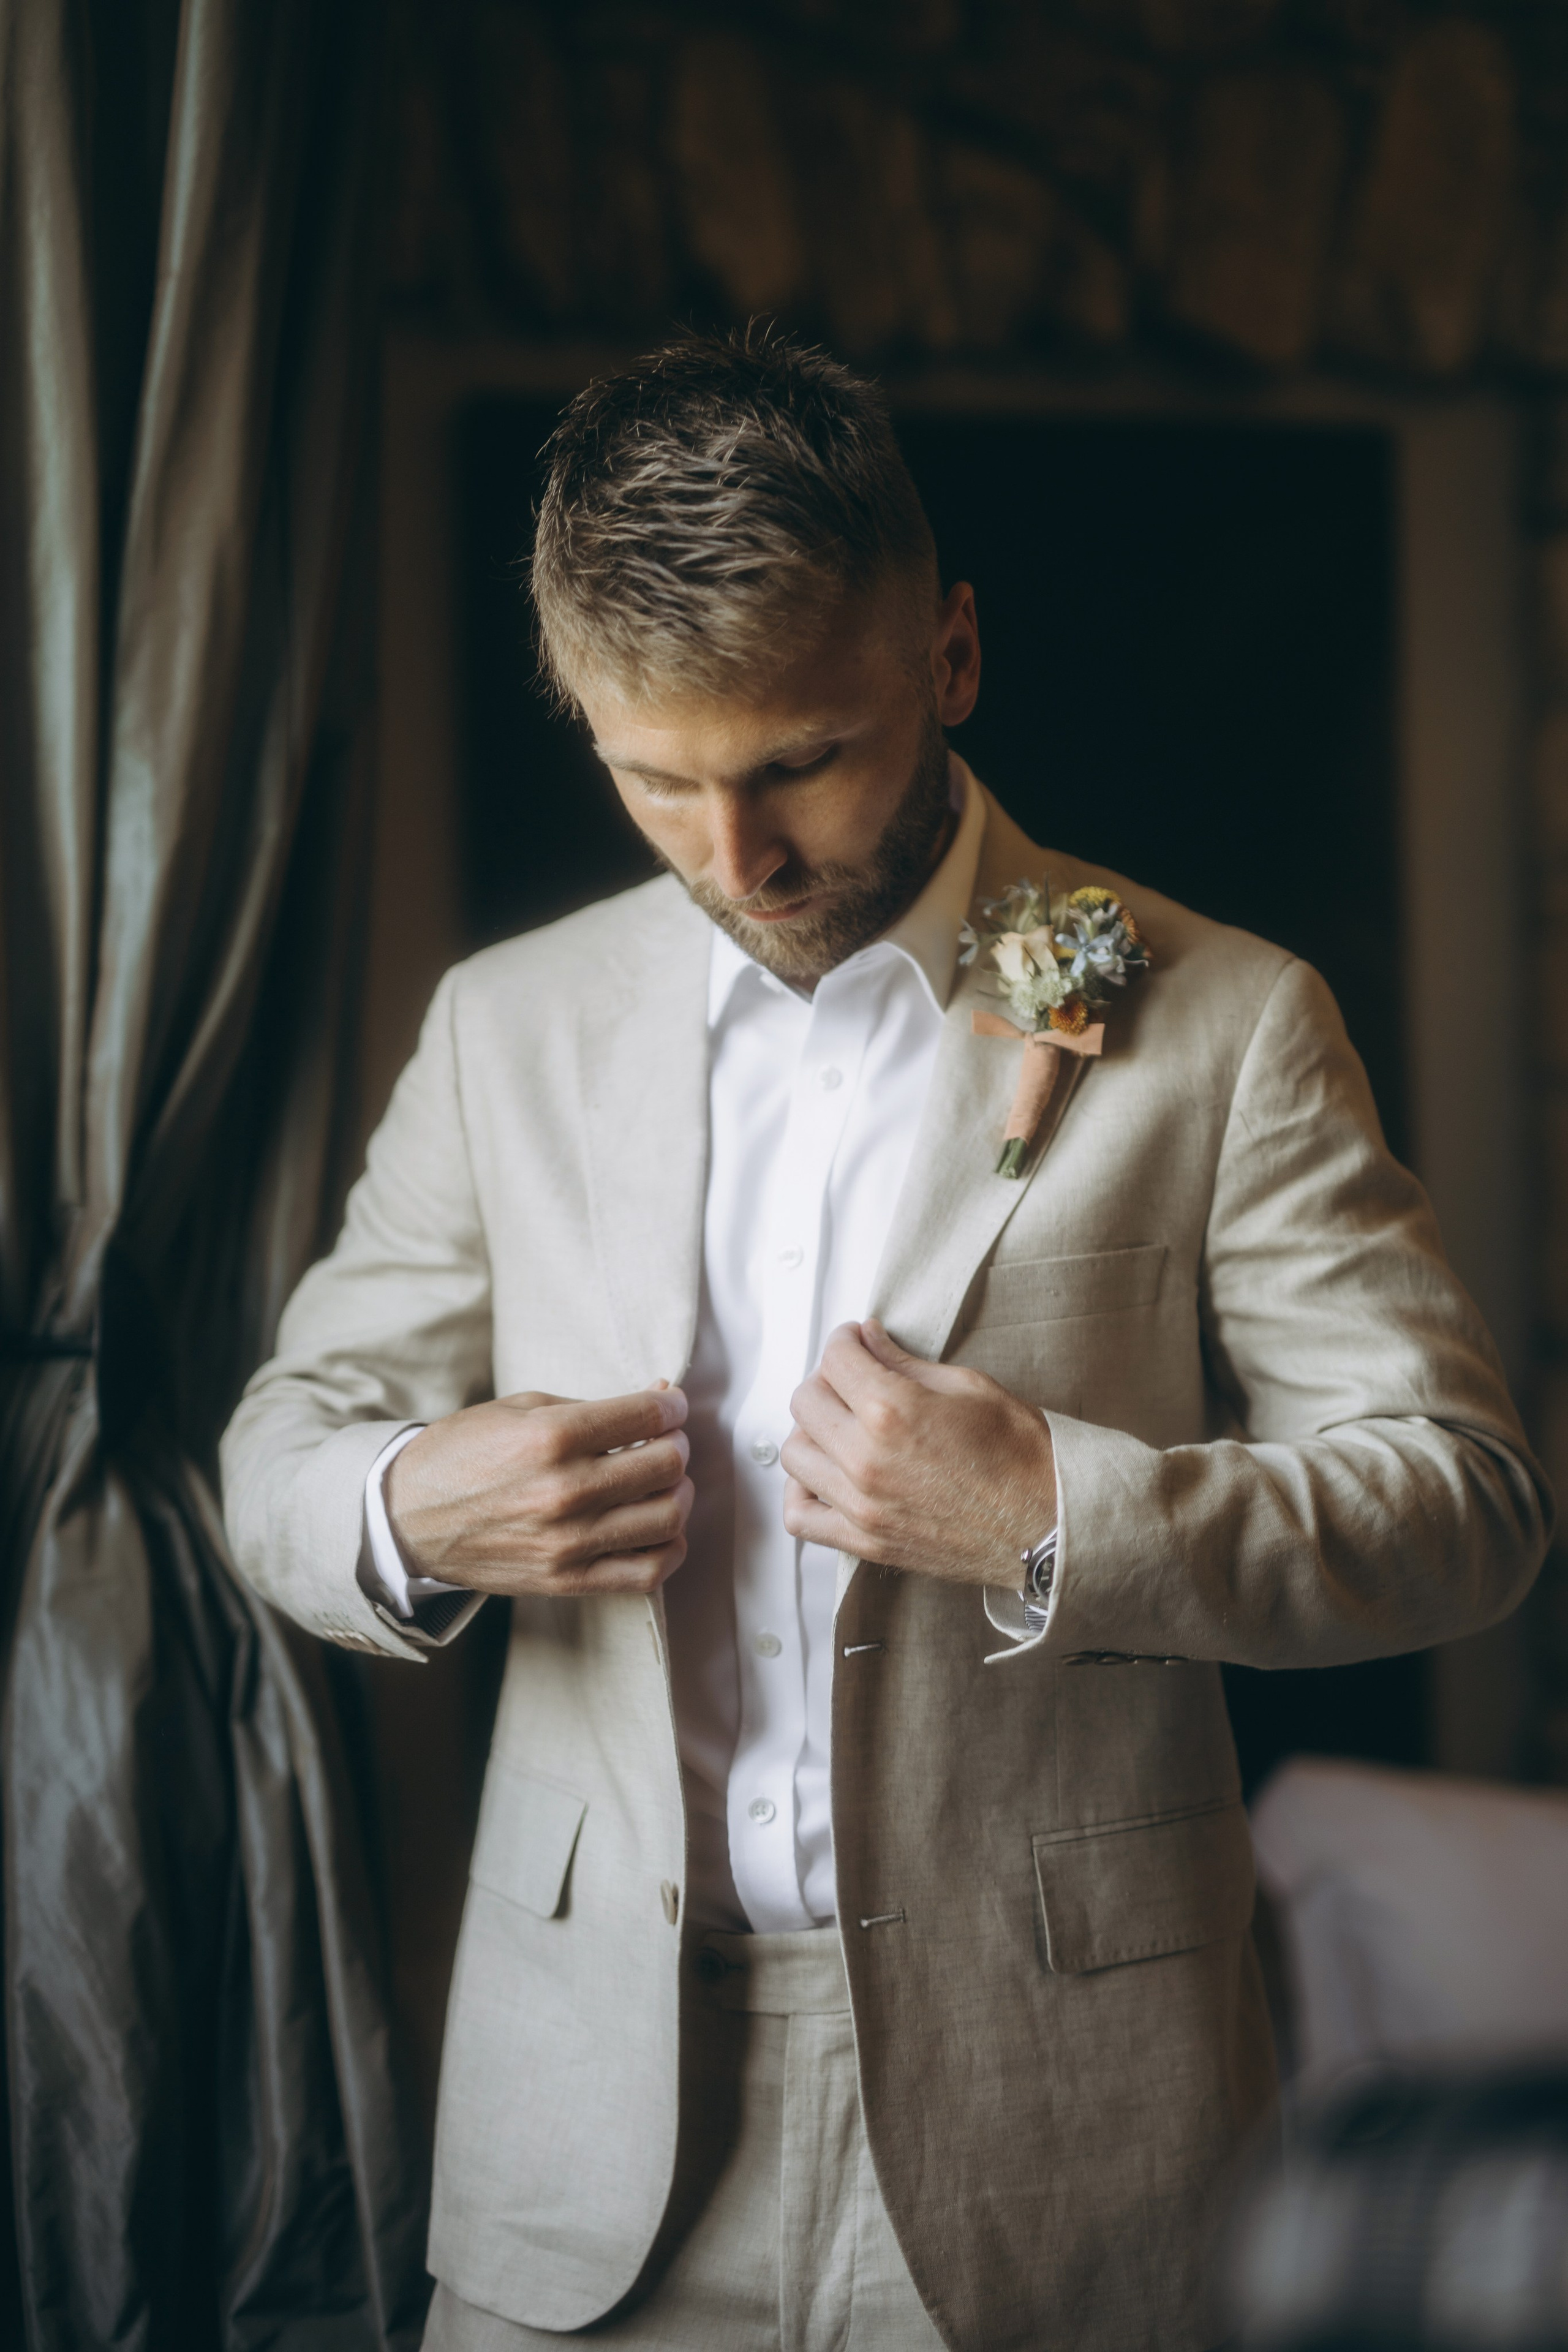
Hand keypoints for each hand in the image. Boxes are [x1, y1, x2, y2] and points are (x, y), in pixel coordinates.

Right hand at [385, 1383, 692, 1597]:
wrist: (407, 1519)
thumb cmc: (463, 1454)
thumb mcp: (521, 1408)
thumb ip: (593, 1407)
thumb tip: (659, 1400)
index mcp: (551, 1438)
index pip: (648, 1416)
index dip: (671, 1404)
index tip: (669, 1403)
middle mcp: (565, 1492)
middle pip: (666, 1464)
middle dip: (676, 1443)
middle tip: (664, 1439)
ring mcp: (568, 1542)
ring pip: (667, 1518)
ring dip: (679, 1492)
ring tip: (663, 1482)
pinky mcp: (567, 1580)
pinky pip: (647, 1573)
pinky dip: (670, 1548)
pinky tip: (661, 1528)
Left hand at [782, 1320, 1054, 1585]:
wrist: (1048, 1526)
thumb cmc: (1023, 1458)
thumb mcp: (969, 1387)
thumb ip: (906, 1363)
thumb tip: (869, 1341)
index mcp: (893, 1411)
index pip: (835, 1358)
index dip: (846, 1340)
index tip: (857, 1342)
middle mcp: (866, 1459)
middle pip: (806, 1401)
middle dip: (827, 1379)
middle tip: (853, 1379)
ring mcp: (862, 1505)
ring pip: (795, 1454)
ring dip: (812, 1431)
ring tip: (841, 1425)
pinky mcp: (866, 1541)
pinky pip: (800, 1516)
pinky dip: (801, 1492)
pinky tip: (825, 1476)